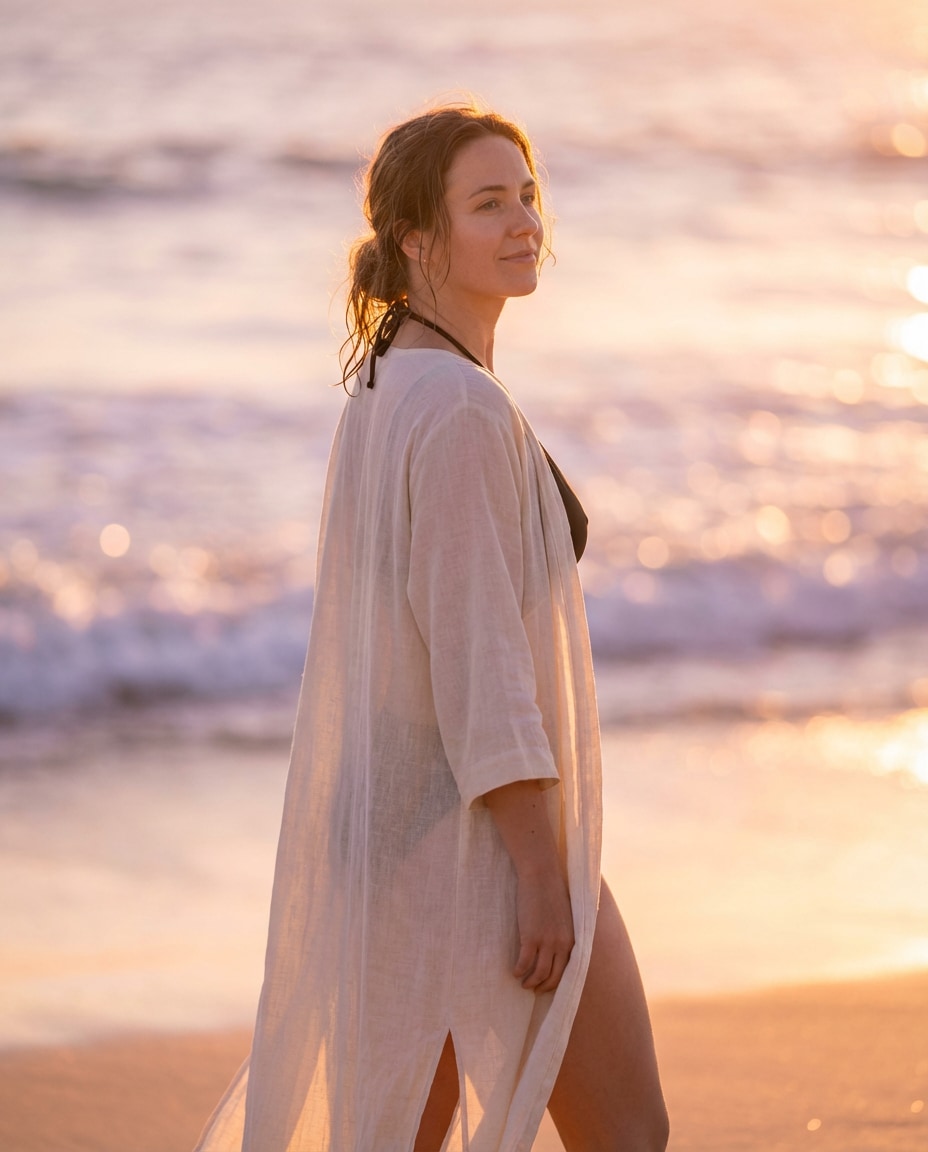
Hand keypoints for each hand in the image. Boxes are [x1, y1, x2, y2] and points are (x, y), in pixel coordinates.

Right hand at [512, 865, 574, 993]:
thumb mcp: (565, 915)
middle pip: (553, 976)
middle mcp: (562, 944)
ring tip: (522, 982)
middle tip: (533, 988)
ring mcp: (546, 941)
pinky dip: (518, 970)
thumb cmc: (551, 891)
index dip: (555, 981)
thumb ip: (564, 931)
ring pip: (539, 973)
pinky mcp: (530, 937)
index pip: (567, 970)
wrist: (541, 875)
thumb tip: (557, 944)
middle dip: (543, 986)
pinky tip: (514, 971)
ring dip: (530, 982)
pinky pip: (524, 962)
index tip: (546, 985)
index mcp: (572, 939)